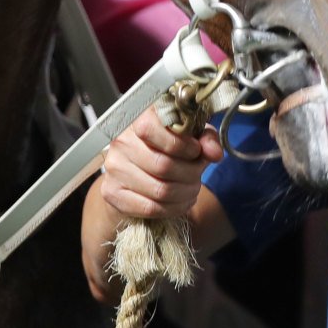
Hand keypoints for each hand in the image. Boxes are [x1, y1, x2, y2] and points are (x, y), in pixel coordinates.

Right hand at [95, 106, 223, 222]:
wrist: (134, 174)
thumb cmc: (166, 149)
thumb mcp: (190, 136)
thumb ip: (205, 139)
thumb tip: (214, 153)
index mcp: (139, 119)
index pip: (157, 130)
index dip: (184, 145)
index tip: (196, 152)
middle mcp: (122, 142)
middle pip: (164, 165)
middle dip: (191, 174)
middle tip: (198, 175)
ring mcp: (114, 168)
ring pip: (160, 190)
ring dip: (185, 193)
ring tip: (192, 189)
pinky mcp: (112, 193)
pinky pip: (150, 208)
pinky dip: (173, 209)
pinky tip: (180, 202)